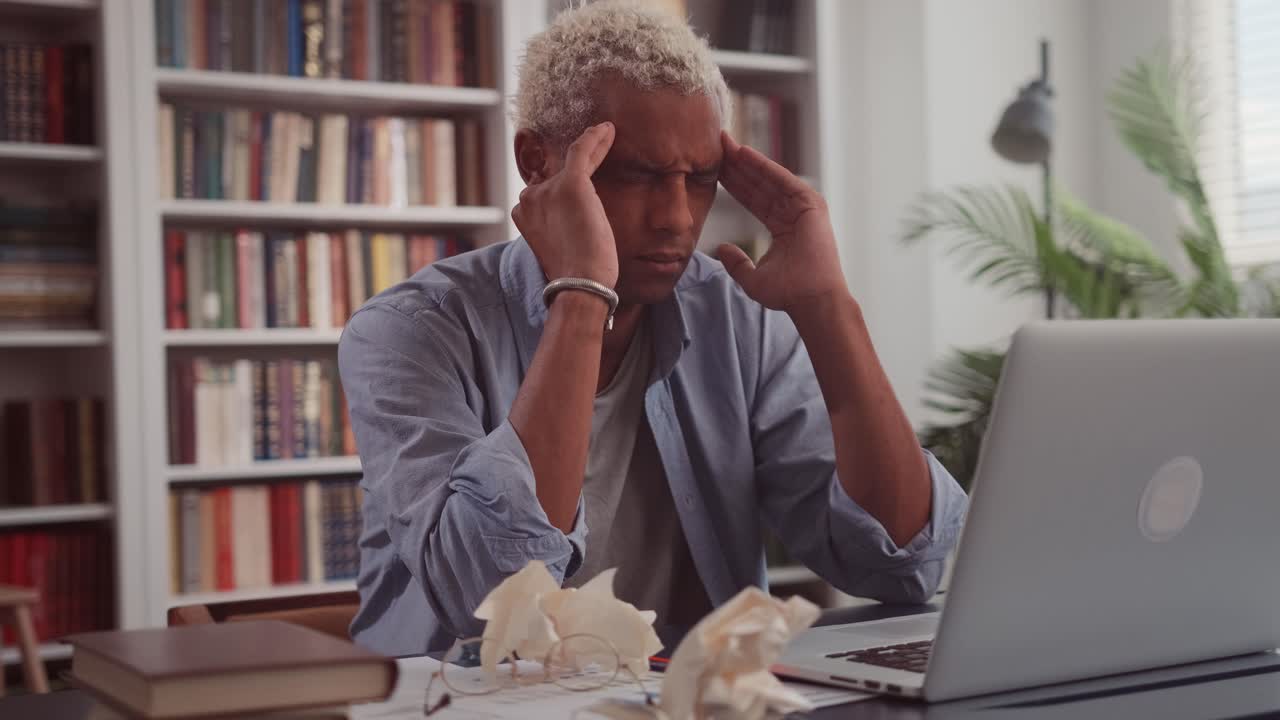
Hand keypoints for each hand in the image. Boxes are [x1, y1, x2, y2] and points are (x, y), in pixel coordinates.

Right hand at [511, 122, 618, 287]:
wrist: (580, 284)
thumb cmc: (577, 277)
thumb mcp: (561, 250)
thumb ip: (560, 231)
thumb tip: (574, 227)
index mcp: (524, 216)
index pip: (543, 192)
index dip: (560, 182)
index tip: (578, 174)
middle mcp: (529, 199)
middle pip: (556, 175)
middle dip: (575, 167)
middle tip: (598, 146)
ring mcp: (548, 190)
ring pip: (572, 161)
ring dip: (591, 146)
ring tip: (606, 133)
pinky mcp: (571, 184)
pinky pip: (582, 150)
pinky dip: (595, 138)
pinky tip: (608, 129)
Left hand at [715, 131, 848, 312]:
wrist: (810, 300)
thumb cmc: (787, 293)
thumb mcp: (752, 278)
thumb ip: (736, 262)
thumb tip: (720, 248)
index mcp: (781, 227)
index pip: (752, 200)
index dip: (733, 184)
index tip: (713, 168)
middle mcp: (792, 213)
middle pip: (759, 184)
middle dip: (737, 166)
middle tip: (716, 145)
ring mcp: (802, 207)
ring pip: (768, 179)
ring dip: (747, 161)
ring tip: (725, 144)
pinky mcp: (810, 204)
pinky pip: (783, 180)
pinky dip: (764, 166)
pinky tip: (745, 154)